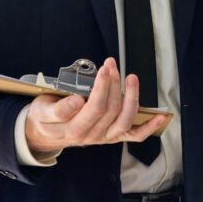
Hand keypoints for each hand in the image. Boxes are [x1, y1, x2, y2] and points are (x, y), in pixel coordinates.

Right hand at [23, 57, 167, 154]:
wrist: (44, 133)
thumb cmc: (44, 117)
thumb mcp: (42, 110)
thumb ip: (58, 109)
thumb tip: (77, 101)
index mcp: (74, 129)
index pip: (94, 108)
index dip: (102, 88)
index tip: (104, 70)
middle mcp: (92, 135)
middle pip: (110, 110)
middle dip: (113, 83)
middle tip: (110, 64)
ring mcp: (104, 137)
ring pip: (124, 120)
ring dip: (131, 97)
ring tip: (130, 77)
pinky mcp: (112, 136)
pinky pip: (134, 135)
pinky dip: (149, 127)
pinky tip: (160, 116)